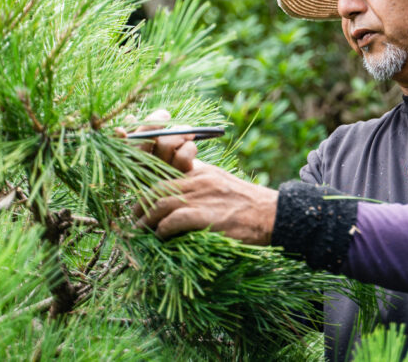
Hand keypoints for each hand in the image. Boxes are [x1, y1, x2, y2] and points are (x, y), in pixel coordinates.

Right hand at [115, 108, 196, 173]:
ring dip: (178, 132)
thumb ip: (141, 133)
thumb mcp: (157, 144)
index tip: (124, 126)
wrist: (195, 181)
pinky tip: (191, 145)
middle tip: (164, 115)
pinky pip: (182, 155)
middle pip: (142, 144)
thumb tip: (129, 119)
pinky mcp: (179, 179)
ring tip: (187, 131)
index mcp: (135, 164)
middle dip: (152, 123)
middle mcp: (145, 173)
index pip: (123, 148)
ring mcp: (161, 178)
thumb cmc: (174, 158)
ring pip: (165, 144)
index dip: (119, 139)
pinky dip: (189, 146)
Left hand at [133, 161, 277, 243]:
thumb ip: (200, 183)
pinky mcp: (206, 216)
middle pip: (156, 187)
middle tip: (134, 218)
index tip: (139, 197)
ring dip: (145, 220)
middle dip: (140, 205)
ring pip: (159, 203)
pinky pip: (173, 220)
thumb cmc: (248, 205)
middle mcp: (198, 179)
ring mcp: (202, 196)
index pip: (164, 168)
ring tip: (140, 231)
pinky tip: (160, 238)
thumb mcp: (222, 183)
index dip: (145, 181)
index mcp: (201, 170)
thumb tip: (178, 195)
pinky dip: (162, 230)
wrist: (273, 214)